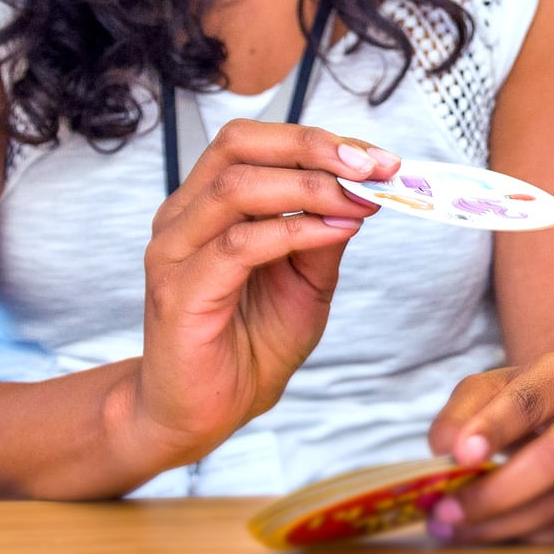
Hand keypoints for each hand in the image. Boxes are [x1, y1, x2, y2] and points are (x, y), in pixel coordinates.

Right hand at [120, 121, 395, 468]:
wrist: (206, 414)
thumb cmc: (251, 344)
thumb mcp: (307, 280)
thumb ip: (325, 231)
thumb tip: (365, 187)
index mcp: (207, 203)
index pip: (256, 142)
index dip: (319, 139)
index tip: (379, 156)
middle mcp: (183, 216)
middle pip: (238, 145)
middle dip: (312, 146)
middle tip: (372, 165)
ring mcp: (174, 251)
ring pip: (237, 187)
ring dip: (311, 186)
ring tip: (362, 199)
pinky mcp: (180, 292)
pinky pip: (238, 244)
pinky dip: (294, 230)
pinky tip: (336, 231)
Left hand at [424, 352, 553, 542]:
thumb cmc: (532, 397)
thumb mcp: (495, 387)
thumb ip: (464, 410)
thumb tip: (443, 447)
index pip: (528, 401)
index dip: (494, 427)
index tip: (458, 454)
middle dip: (496, 491)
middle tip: (446, 510)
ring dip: (502, 524)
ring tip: (453, 528)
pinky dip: (523, 535)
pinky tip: (488, 532)